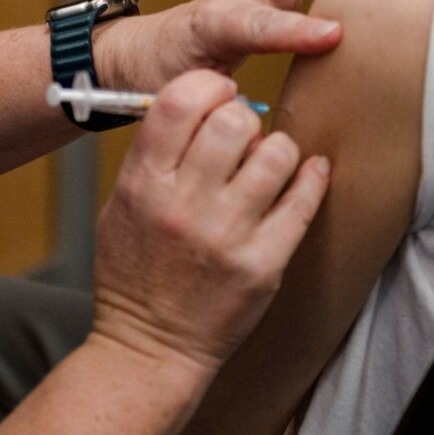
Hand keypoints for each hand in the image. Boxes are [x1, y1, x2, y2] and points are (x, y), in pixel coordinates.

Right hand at [90, 71, 330, 375]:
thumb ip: (155, 155)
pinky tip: (309, 173)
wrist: (149, 348)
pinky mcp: (263, 264)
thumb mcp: (122, 205)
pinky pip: (303, 201)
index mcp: (144, 184)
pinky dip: (311, 178)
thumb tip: (202, 103)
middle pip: (233, 121)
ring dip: (278, 150)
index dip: (208, 86)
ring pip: (276, 155)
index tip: (220, 94)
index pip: (179, 101)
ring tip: (269, 163)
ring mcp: (227, 236)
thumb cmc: (134, 273)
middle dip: (245, 118)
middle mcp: (184, 206)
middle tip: (244, 136)